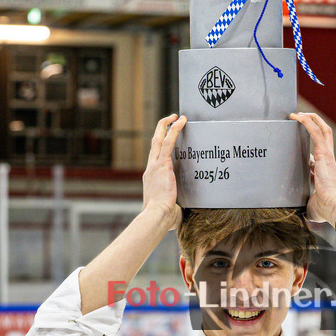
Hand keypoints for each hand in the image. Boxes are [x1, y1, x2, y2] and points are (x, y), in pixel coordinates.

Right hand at [142, 114, 186, 230]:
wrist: (156, 216)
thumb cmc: (163, 218)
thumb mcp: (170, 209)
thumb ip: (176, 206)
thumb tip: (184, 213)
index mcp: (151, 178)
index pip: (156, 158)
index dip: (160, 147)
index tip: (167, 139)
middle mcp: (151, 169)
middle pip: (154, 143)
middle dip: (161, 130)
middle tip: (170, 120)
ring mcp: (155, 166)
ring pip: (159, 139)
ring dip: (168, 126)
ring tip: (177, 117)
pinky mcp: (162, 165)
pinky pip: (168, 142)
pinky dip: (174, 130)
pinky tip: (181, 121)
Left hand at [289, 112, 335, 224]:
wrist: (334, 206)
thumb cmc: (325, 209)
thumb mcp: (311, 205)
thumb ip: (305, 205)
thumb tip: (298, 214)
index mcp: (324, 172)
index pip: (316, 155)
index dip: (307, 149)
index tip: (296, 145)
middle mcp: (327, 161)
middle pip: (323, 136)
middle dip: (312, 125)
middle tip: (300, 118)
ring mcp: (327, 155)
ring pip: (322, 129)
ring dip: (310, 119)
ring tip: (298, 113)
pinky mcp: (324, 153)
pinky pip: (316, 132)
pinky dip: (307, 122)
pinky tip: (297, 116)